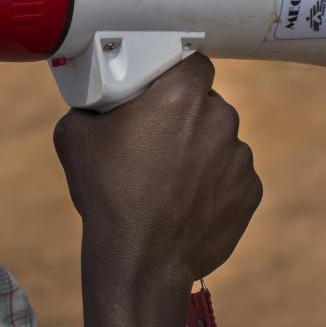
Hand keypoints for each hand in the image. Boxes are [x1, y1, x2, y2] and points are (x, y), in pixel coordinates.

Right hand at [54, 55, 261, 284]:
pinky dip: (216, 185)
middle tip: (158, 141)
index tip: (163, 93)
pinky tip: (187, 203)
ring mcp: (240, 158)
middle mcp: (220, 119)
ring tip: (170, 181)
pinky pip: (234, 177)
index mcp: (181, 95)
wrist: (140, 262)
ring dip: (203, 152)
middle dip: (188, 117)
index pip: (194, 64)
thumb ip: (91, 105)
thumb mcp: (75, 137)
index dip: (179, 75)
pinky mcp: (251, 191)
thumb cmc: (108, 196)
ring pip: (222, 141)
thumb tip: (94, 101)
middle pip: (209, 104)